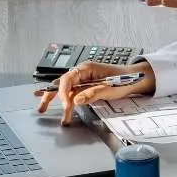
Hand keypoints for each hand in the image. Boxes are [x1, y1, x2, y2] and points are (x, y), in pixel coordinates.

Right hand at [33, 60, 155, 125]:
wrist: (135, 79)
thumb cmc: (124, 80)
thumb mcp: (109, 88)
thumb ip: (92, 94)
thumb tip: (75, 100)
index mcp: (86, 68)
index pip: (68, 79)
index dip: (64, 93)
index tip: (67, 105)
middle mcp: (82, 72)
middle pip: (61, 83)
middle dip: (50, 95)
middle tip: (42, 108)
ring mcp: (83, 79)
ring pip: (64, 88)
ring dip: (53, 98)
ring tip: (42, 108)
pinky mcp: (86, 86)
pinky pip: (70, 91)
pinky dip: (60, 96)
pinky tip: (47, 97)